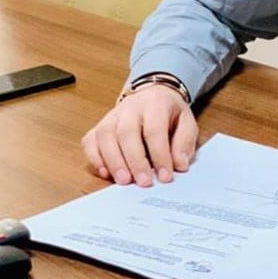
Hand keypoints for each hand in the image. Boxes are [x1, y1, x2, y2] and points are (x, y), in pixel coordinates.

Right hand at [81, 85, 196, 186]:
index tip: (165, 176)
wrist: (154, 95)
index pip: (154, 130)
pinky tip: (106, 173)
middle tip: (143, 182)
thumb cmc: (170, 113)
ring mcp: (112, 115)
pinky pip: (90, 141)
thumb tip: (179, 165)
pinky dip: (95, 158)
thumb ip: (184, 143)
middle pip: (126, 133)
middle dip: (135, 160)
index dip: (160, 155)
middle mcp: (130, 107)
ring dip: (113, 161)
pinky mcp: (99, 126)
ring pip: (105, 136)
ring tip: (124, 181)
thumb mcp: (187, 122)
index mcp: (155, 103)